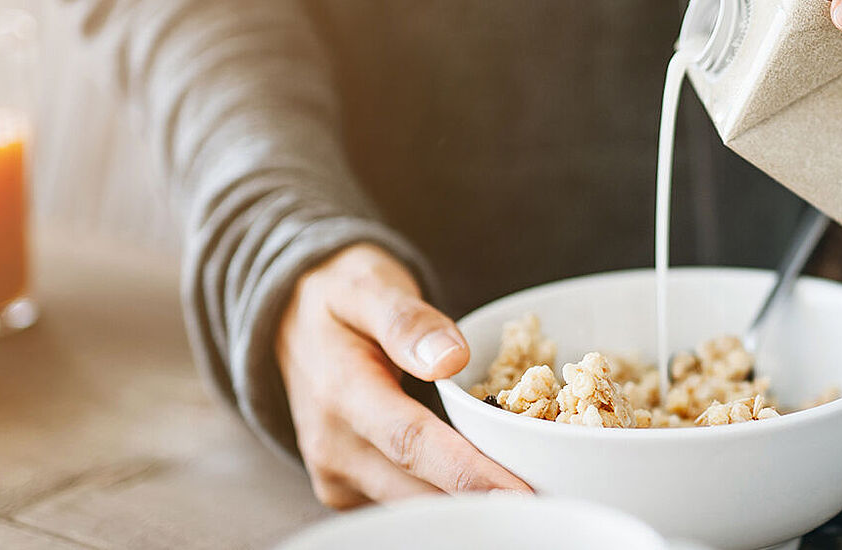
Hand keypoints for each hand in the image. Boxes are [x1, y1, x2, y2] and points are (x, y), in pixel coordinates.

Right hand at [276, 243, 530, 508]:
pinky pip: (406, 503)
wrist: (289, 322)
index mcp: (340, 392)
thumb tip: (451, 358)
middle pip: (419, 490)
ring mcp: (338, 475)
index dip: (468, 474)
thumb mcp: (367, 285)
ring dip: (471, 505)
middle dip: (484, 500)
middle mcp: (334, 446)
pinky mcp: (347, 489)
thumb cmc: (338, 298)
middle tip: (553, 500)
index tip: (522, 493)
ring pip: (416, 506)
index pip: (411, 443)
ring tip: (534, 498)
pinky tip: (490, 488)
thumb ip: (406, 319)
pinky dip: (450, 499)